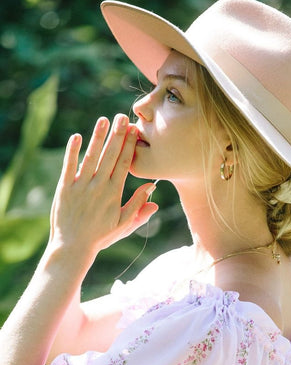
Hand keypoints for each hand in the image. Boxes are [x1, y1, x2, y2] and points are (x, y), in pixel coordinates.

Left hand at [49, 114, 157, 260]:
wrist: (73, 247)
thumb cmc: (100, 237)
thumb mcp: (123, 225)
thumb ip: (138, 208)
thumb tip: (152, 191)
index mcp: (114, 194)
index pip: (124, 164)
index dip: (130, 146)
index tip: (134, 131)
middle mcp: (99, 187)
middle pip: (110, 156)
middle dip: (117, 135)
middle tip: (123, 117)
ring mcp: (81, 186)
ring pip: (91, 157)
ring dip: (98, 137)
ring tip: (104, 120)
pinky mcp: (64, 188)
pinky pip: (69, 166)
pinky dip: (73, 152)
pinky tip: (77, 137)